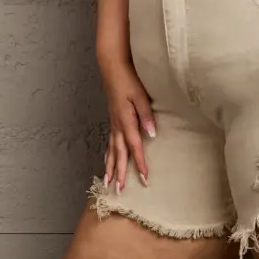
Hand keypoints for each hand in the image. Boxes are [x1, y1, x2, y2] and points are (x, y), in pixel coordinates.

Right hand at [101, 60, 154, 190]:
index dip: (140, 163)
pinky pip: (109, 143)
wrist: (112, 67)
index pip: (135, 147)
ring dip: (110, 168)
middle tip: (121, 191)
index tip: (145, 178)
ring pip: (111, 151)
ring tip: (108, 184)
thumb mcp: (141, 96)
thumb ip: (147, 115)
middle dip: (121, 173)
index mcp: (126, 121)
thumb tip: (152, 134)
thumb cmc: (129, 79)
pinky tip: (107, 163)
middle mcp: (117, 126)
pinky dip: (108, 156)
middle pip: (119, 154)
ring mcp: (113, 124)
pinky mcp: (113, 121)